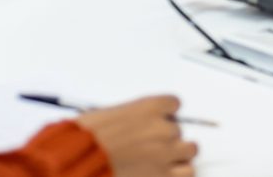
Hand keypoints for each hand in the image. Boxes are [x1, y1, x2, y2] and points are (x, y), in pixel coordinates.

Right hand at [77, 96, 197, 176]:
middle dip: (167, 139)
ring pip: (190, 150)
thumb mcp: (106, 117)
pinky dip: (179, 174)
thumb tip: (132, 127)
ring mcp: (166, 153)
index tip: (157, 121)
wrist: (83, 163)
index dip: (165, 115)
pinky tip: (167, 174)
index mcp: (149, 107)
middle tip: (151, 147)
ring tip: (164, 162)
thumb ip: (129, 119)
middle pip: (179, 130)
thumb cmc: (86, 140)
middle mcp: (162, 128)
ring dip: (178, 156)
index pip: (174, 104)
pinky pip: (188, 173)